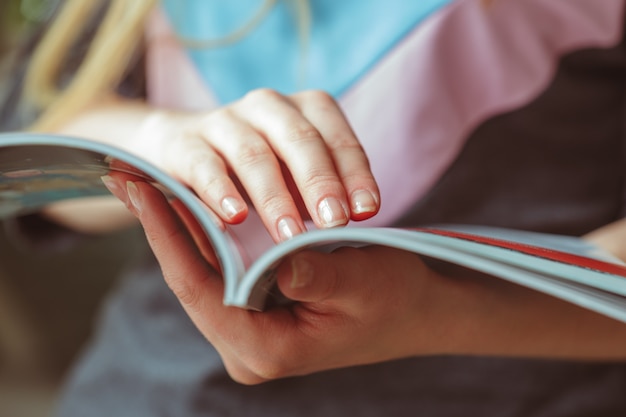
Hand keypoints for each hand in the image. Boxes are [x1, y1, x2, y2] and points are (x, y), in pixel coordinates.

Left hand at [110, 179, 625, 384]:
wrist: (418, 314)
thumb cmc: (396, 301)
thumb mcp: (360, 281)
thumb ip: (310, 269)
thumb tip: (266, 248)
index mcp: (266, 349)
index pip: (200, 288)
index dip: (167, 235)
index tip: (140, 188)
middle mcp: (248, 346)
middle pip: (190, 280)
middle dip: (162, 227)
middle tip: (129, 178)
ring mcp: (251, 331)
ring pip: (201, 273)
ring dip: (178, 229)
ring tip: (145, 185)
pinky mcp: (259, 312)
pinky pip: (220, 270)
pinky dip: (204, 235)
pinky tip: (185, 204)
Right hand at [130, 89, 379, 241]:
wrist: (184, 149)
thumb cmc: (260, 170)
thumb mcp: (298, 178)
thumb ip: (324, 193)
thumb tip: (354, 224)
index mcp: (305, 109)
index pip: (337, 138)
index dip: (354, 174)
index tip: (366, 212)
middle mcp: (268, 106)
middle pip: (299, 140)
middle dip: (319, 182)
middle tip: (334, 223)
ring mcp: (224, 121)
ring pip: (253, 154)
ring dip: (274, 197)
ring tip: (289, 237)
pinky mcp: (185, 143)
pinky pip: (204, 165)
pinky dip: (219, 191)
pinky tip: (233, 219)